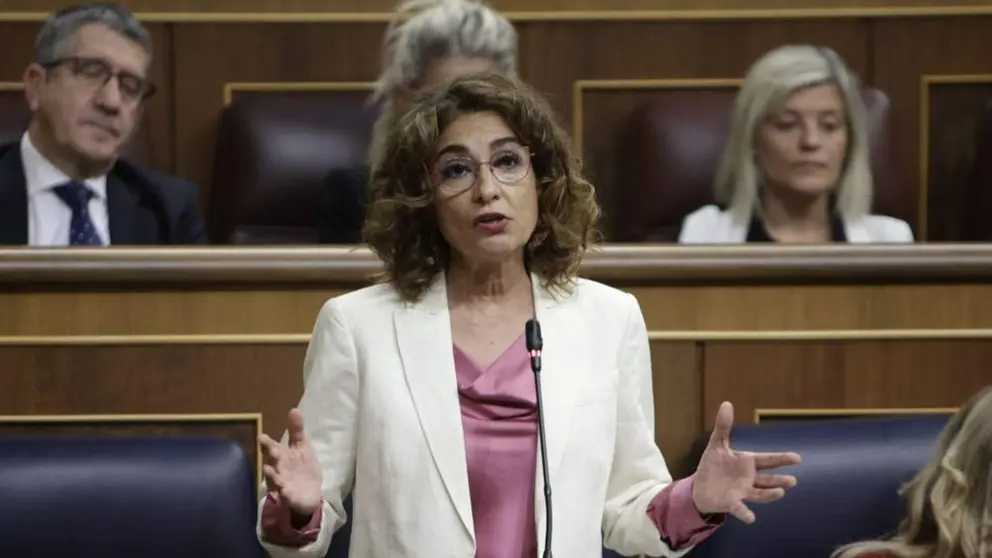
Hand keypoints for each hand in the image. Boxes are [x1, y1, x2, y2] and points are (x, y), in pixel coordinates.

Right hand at [258, 408, 323, 517]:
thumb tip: (294, 409)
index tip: (262, 437)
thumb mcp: (302, 447)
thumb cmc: (302, 467)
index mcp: (282, 455)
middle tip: (271, 450)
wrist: (309, 493)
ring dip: (272, 474)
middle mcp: (279, 468)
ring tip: (268, 469)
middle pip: (273, 461)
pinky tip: (284, 491)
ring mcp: (283, 483)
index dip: (267, 443)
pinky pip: (286, 495)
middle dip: (271, 455)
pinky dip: (284, 493)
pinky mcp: (289, 496)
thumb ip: (296, 430)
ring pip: (275, 478)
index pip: (273, 446)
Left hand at [691, 401, 801, 523]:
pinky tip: (751, 518)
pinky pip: (740, 509)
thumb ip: (723, 426)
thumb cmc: (713, 466)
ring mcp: (742, 492)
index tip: (797, 458)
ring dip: (770, 495)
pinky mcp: (731, 503)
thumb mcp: (717, 444)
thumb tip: (726, 403)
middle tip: (792, 481)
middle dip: (779, 480)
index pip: (768, 460)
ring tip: (780, 492)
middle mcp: (749, 479)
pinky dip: (745, 513)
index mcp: (748, 463)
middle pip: (768, 479)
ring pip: (759, 494)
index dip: (782, 459)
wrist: (700, 487)